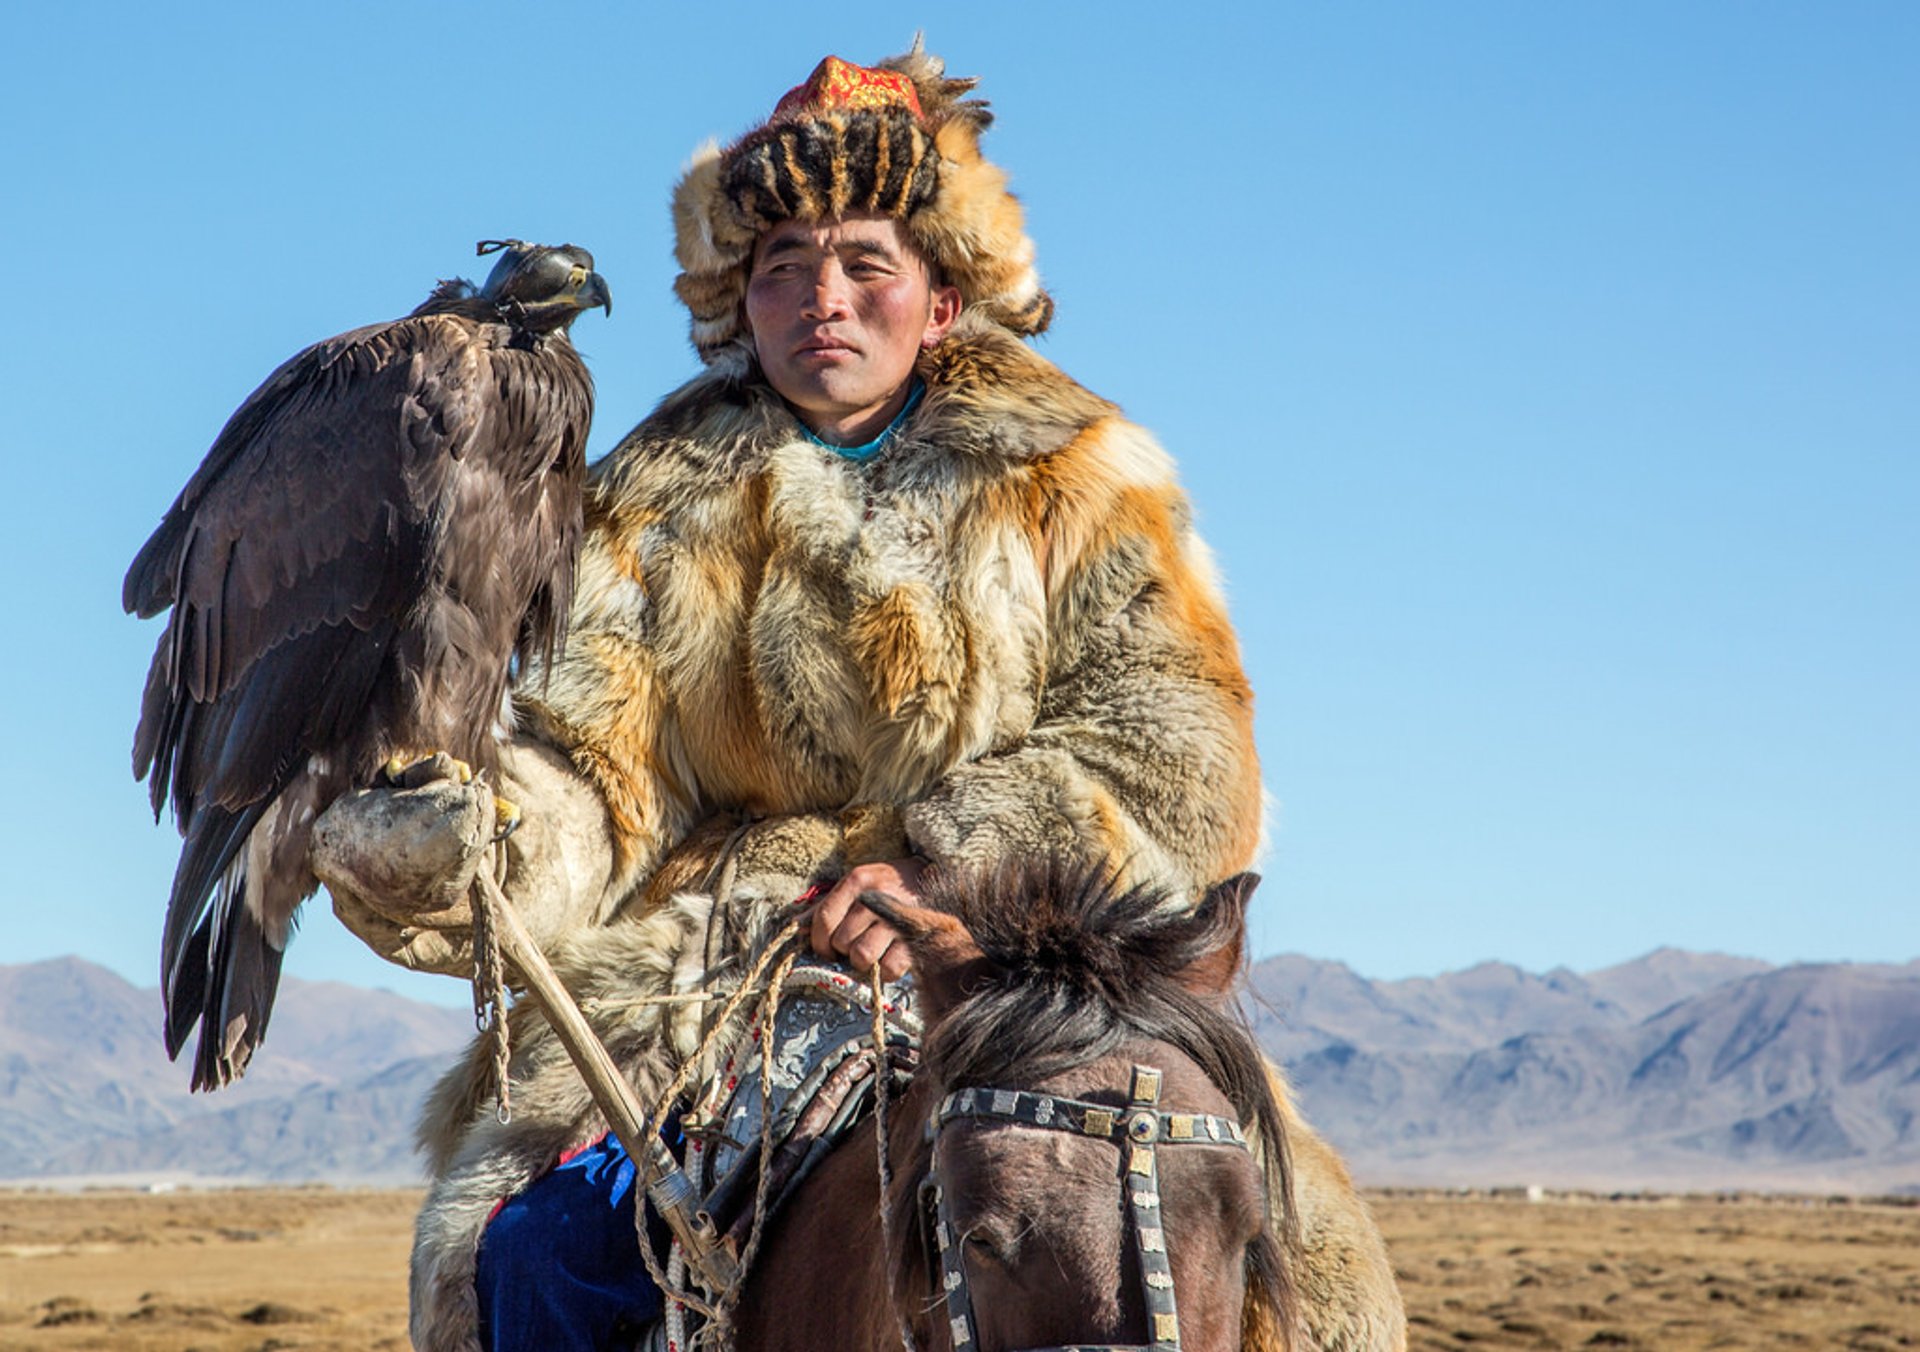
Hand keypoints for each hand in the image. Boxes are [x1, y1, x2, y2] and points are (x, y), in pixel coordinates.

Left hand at [808, 857, 925, 981]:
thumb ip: (827, 905)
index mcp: (858, 881)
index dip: (819, 941)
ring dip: (863, 962)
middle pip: (842, 941)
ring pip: (862, 957)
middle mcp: (877, 898)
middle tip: (856, 944)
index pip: (824, 918)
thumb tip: (797, 928)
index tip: (825, 950)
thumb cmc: (887, 887)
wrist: (933, 879)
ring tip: (872, 952)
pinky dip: (886, 971)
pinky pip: (889, 969)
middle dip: (844, 950)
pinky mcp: (916, 940)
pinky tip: (889, 958)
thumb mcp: (857, 886)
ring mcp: (898, 920)